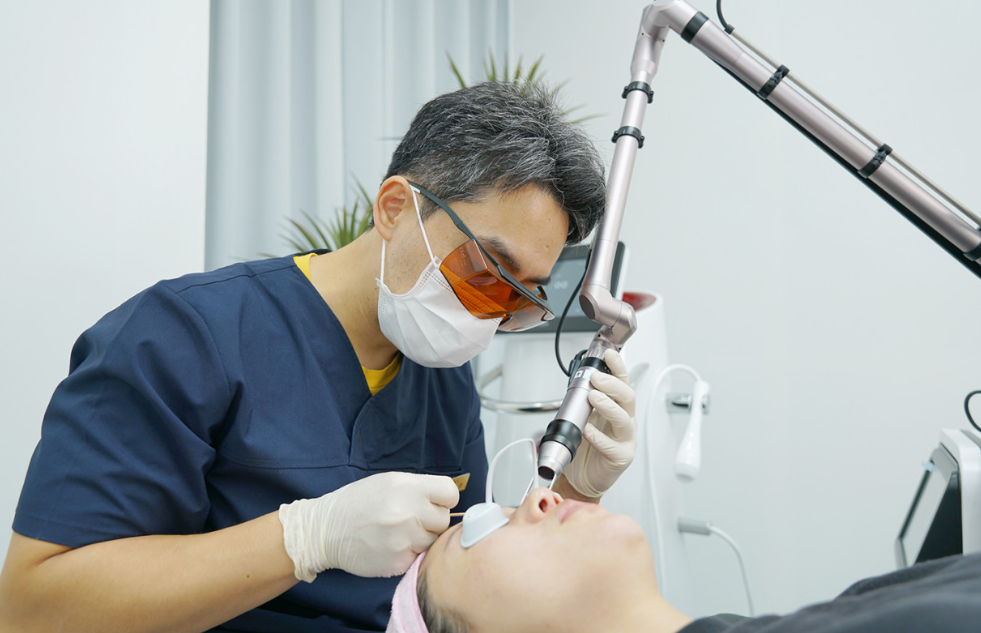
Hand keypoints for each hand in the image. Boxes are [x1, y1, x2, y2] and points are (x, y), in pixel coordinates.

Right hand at [278, 472, 458, 579]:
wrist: (325, 530)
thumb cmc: (358, 503)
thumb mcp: (389, 482)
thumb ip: (419, 489)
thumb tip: (447, 501)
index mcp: (407, 487)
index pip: (450, 493)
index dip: (444, 499)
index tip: (433, 503)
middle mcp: (408, 511)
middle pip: (444, 519)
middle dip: (431, 520)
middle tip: (410, 519)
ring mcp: (404, 539)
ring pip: (432, 541)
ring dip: (421, 539)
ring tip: (398, 532)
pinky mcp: (398, 562)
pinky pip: (418, 557)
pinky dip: (409, 553)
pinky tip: (390, 545)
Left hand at [562, 349, 636, 498]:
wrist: (581, 477)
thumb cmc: (584, 447)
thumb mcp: (583, 417)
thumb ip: (584, 401)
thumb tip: (578, 381)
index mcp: (617, 408)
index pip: (622, 383)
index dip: (618, 367)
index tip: (609, 354)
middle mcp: (625, 421)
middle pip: (628, 397)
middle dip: (612, 384)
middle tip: (596, 378)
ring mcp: (625, 439)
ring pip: (623, 419)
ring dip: (607, 405)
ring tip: (593, 397)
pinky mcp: (621, 457)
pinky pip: (611, 445)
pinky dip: (597, 436)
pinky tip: (587, 430)